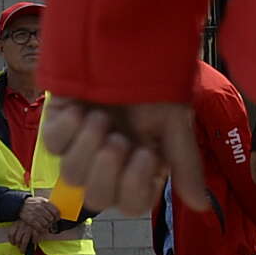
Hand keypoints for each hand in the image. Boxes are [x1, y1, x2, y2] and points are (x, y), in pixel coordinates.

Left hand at [57, 100, 207, 219]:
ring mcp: (79, 149)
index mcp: (138, 172)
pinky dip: (68, 128)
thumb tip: (202, 206)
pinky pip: (53, 146)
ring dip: (89, 145)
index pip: (132, 205)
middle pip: (97, 198)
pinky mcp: (56, 129)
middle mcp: (108, 167)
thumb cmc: (155, 87)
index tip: (147, 152)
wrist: (129, 48)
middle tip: (119, 138)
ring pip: (72, 175)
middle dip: (107, 169)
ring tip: (101, 117)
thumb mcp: (176, 125)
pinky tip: (81, 110)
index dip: (135, 184)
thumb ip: (186, 166)